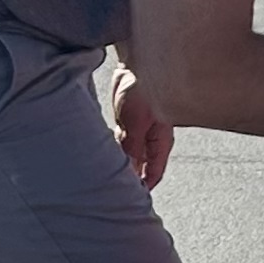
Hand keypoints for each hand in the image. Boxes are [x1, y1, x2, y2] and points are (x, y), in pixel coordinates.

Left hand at [110, 68, 172, 189]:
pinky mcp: (127, 122)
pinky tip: (102, 154)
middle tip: (113, 190)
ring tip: (104, 174)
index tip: (130, 199)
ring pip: (129, 155)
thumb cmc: (143, 89)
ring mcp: (139, 131)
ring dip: (119, 163)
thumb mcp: (135, 124)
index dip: (143, 187)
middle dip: (130, 178)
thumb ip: (130, 149)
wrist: (134, 63)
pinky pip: (120, 142)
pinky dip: (113, 150)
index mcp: (161, 142)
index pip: (153, 173)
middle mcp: (151, 139)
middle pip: (141, 167)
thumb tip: (127, 173)